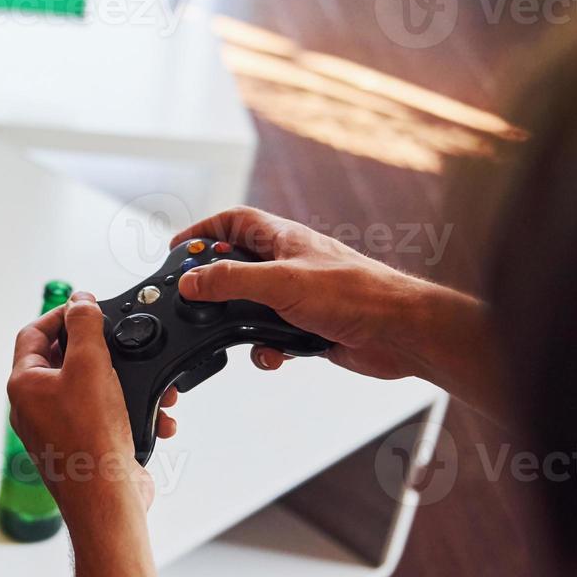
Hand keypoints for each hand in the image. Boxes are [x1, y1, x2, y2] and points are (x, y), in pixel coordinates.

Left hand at [6, 293, 177, 514]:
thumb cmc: (90, 439)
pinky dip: (132, 411)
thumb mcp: (90, 365)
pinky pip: (108, 417)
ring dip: (126, 383)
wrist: (108, 500)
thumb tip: (79, 300)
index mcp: (24, 385)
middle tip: (123, 345)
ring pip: (93, 390)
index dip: (61, 315)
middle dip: (103, 352)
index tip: (87, 308)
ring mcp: (59, 430)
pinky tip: (155, 417)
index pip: (34, 333)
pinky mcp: (84, 447)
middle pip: (66, 360)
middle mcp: (35, 408)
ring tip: (152, 386)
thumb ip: (84, 326)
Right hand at [173, 206, 460, 380]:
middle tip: (198, 302)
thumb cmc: (356, 293)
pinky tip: (276, 354)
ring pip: (251, 307)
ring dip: (242, 324)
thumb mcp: (280, 283)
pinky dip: (266, 348)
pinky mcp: (306, 326)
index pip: (232, 222)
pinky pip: (271, 336)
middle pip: (236, 267)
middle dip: (217, 287)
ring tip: (241, 333)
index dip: (203, 232)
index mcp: (282, 240)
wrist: (400, 333)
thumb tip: (191, 281)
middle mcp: (288, 264)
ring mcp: (297, 296)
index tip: (176, 249)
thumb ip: (231, 281)